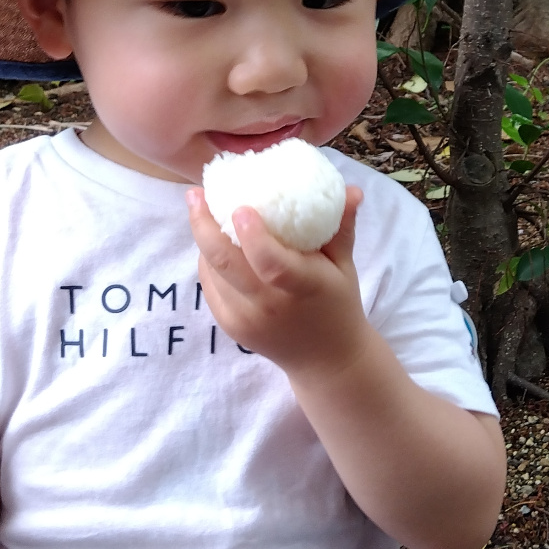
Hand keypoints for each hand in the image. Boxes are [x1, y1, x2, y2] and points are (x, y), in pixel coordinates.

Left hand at [187, 184, 369, 379]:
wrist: (325, 359)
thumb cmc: (337, 303)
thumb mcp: (345, 266)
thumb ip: (342, 227)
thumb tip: (352, 189)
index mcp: (303, 288)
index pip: (272, 264)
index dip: (253, 236)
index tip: (241, 207)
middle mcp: (269, 306)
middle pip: (226, 264)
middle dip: (204, 225)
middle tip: (195, 194)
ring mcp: (245, 319)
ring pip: (212, 271)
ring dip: (203, 237)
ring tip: (199, 207)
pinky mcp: (230, 326)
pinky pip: (210, 285)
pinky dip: (207, 260)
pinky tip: (211, 239)